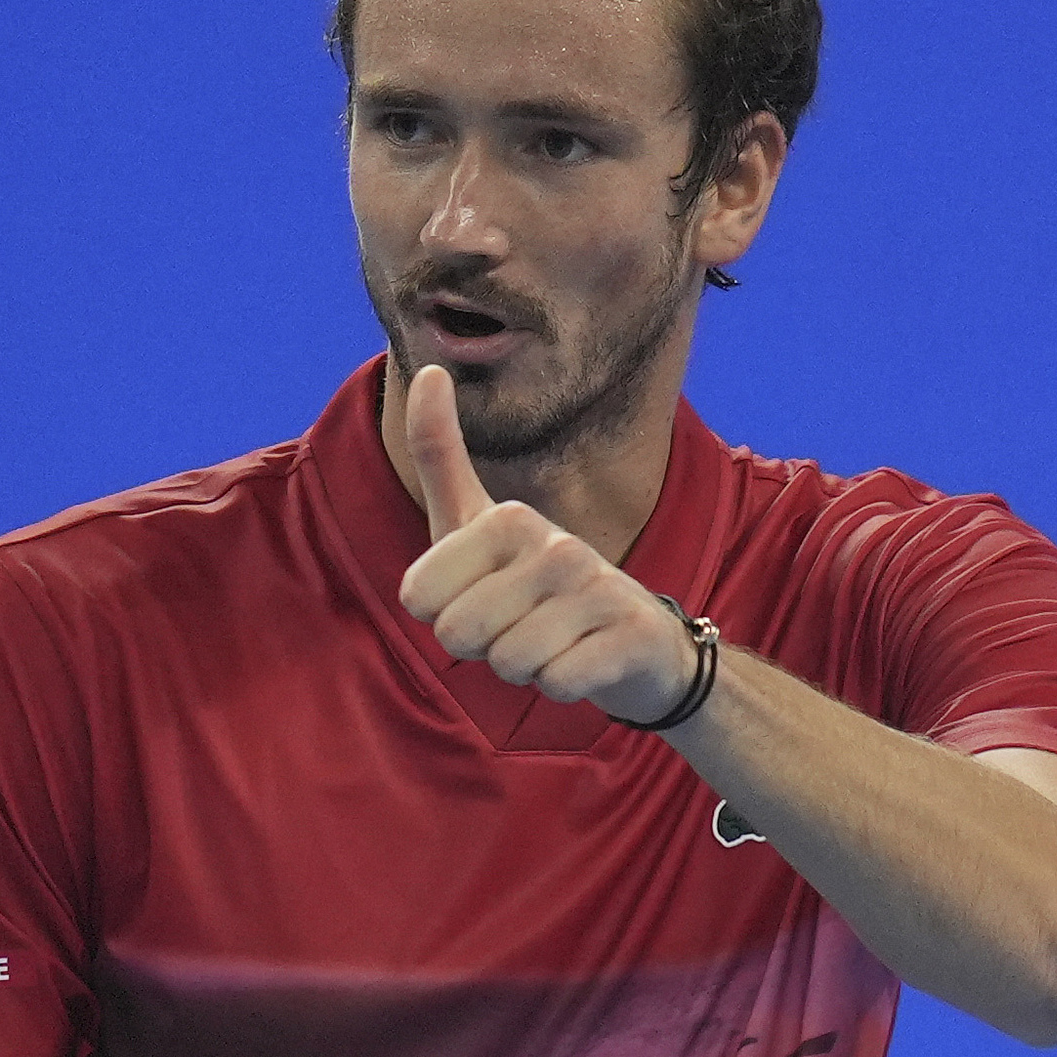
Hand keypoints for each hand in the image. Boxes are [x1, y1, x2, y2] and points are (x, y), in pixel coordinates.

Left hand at [397, 364, 696, 723]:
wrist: (636, 643)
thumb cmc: (534, 584)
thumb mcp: (475, 521)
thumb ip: (440, 451)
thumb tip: (426, 369)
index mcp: (509, 518)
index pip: (420, 600)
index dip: (441, 617)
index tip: (481, 600)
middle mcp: (557, 545)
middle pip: (460, 634)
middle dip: (481, 648)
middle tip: (517, 627)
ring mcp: (600, 589)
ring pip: (509, 662)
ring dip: (523, 669)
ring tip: (551, 643)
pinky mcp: (633, 635)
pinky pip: (558, 684)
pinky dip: (562, 687)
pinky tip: (584, 662)